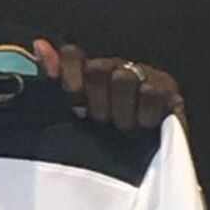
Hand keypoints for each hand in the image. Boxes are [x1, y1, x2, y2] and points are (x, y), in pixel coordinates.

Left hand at [33, 39, 185, 131]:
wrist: (146, 165)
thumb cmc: (106, 139)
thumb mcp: (76, 112)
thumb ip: (55, 78)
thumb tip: (39, 44)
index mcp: (92, 71)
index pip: (73, 55)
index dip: (69, 79)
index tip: (75, 106)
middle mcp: (117, 67)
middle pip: (97, 69)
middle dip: (97, 103)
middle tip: (103, 122)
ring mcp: (145, 76)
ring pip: (123, 79)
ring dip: (120, 112)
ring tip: (123, 127)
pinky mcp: (169, 91)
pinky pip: (150, 93)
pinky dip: (143, 115)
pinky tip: (143, 126)